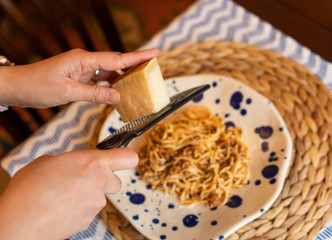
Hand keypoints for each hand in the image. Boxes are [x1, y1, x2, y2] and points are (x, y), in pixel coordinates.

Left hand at [0, 48, 158, 107]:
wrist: (18, 87)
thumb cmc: (38, 86)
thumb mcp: (68, 92)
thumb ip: (95, 93)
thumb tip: (118, 96)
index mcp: (83, 60)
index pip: (116, 58)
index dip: (137, 57)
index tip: (155, 53)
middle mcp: (85, 61)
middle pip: (116, 62)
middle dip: (134, 66)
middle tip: (152, 70)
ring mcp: (82, 68)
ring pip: (109, 72)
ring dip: (123, 78)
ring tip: (139, 84)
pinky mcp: (79, 76)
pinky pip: (100, 79)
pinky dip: (110, 85)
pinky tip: (118, 92)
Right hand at [0, 148, 137, 239]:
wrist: (22, 221)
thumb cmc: (31, 189)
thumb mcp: (47, 161)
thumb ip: (68, 161)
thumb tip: (69, 166)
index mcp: (92, 163)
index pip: (127, 158)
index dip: (126, 157)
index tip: (123, 157)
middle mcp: (99, 184)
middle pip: (115, 181)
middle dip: (103, 180)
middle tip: (83, 179)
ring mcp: (95, 204)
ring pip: (99, 196)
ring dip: (87, 194)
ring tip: (62, 194)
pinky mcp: (89, 220)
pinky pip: (88, 210)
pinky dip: (79, 208)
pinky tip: (60, 206)